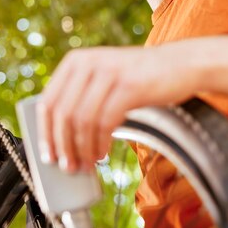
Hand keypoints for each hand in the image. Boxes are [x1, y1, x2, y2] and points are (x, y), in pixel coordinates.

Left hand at [37, 42, 197, 172]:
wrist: (182, 64)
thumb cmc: (141, 79)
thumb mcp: (105, 78)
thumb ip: (82, 96)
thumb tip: (59, 138)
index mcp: (76, 61)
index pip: (48, 102)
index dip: (45, 133)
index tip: (48, 156)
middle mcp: (88, 62)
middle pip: (63, 114)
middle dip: (63, 146)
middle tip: (68, 167)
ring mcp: (108, 72)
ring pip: (82, 121)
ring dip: (82, 149)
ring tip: (86, 164)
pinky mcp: (128, 85)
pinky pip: (104, 122)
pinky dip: (100, 143)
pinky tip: (102, 153)